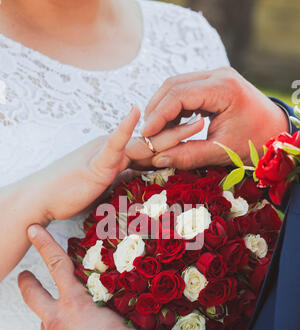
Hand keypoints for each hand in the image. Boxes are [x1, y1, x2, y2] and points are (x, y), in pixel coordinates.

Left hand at [18, 225, 130, 329]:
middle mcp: (57, 320)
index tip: (33, 230)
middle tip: (24, 277)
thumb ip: (109, 310)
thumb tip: (113, 310)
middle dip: (27, 283)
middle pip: (33, 295)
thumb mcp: (121, 318)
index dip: (44, 244)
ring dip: (52, 325)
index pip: (57, 264)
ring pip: (44, 327)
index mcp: (76, 303)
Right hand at [40, 106, 202, 220]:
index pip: (156, 145)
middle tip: (211, 121)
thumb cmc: (75, 193)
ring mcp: (108, 150)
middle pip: (156, 138)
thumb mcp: (109, 186)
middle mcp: (118, 146)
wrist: (46, 197)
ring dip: (171, 131)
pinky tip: (139, 112)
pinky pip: (115, 142)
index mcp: (124, 153)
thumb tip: (145, 180)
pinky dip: (126, 128)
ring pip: (144, 140)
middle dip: (184, 130)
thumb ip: (127, 179)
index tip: (202, 134)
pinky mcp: (97, 159)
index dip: (179, 139)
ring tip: (197, 122)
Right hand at [141, 67, 289, 168]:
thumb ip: (189, 155)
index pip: (179, 95)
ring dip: (162, 107)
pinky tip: (169, 125)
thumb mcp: (221, 152)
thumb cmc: (254, 143)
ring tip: (155, 131)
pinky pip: (186, 89)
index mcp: (224, 88)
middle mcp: (219, 74)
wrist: (276, 131)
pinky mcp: (214, 82)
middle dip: (156, 109)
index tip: (146, 134)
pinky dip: (174, 106)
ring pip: (177, 85)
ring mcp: (216, 75)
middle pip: (173, 84)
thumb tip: (158, 159)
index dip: (158, 114)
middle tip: (146, 133)